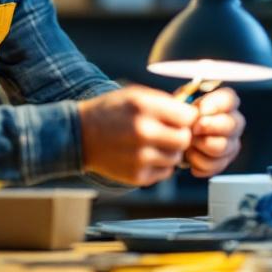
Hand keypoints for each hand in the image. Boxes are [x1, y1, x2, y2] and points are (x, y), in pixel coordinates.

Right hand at [77, 85, 197, 185]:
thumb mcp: (134, 95)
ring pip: (176, 158)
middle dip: (180, 135)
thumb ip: (164, 102)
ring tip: (152, 143)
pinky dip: (159, 165)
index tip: (180, 119)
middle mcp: (143, 132)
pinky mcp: (137, 176)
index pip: (188, 116)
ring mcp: (140, 157)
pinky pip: (165, 172)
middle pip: (185, 139)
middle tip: (168, 132)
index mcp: (144, 107)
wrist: (79, 135)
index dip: (186, 118)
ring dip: (169, 151)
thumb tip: (192, 113)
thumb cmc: (109, 112)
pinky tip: (143, 155)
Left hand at [184, 87, 244, 177]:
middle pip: (230, 125)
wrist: (176, 137)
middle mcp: (234, 122)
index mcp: (226, 103)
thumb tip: (197, 116)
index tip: (200, 110)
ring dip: (200, 146)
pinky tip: (189, 156)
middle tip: (193, 129)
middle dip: (209, 127)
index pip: (230, 99)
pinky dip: (197, 162)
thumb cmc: (182, 118)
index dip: (216, 105)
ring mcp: (231, 144)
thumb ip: (190, 108)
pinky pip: (214, 165)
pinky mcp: (224, 161)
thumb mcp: (183, 106)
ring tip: (188, 143)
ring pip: (222, 147)